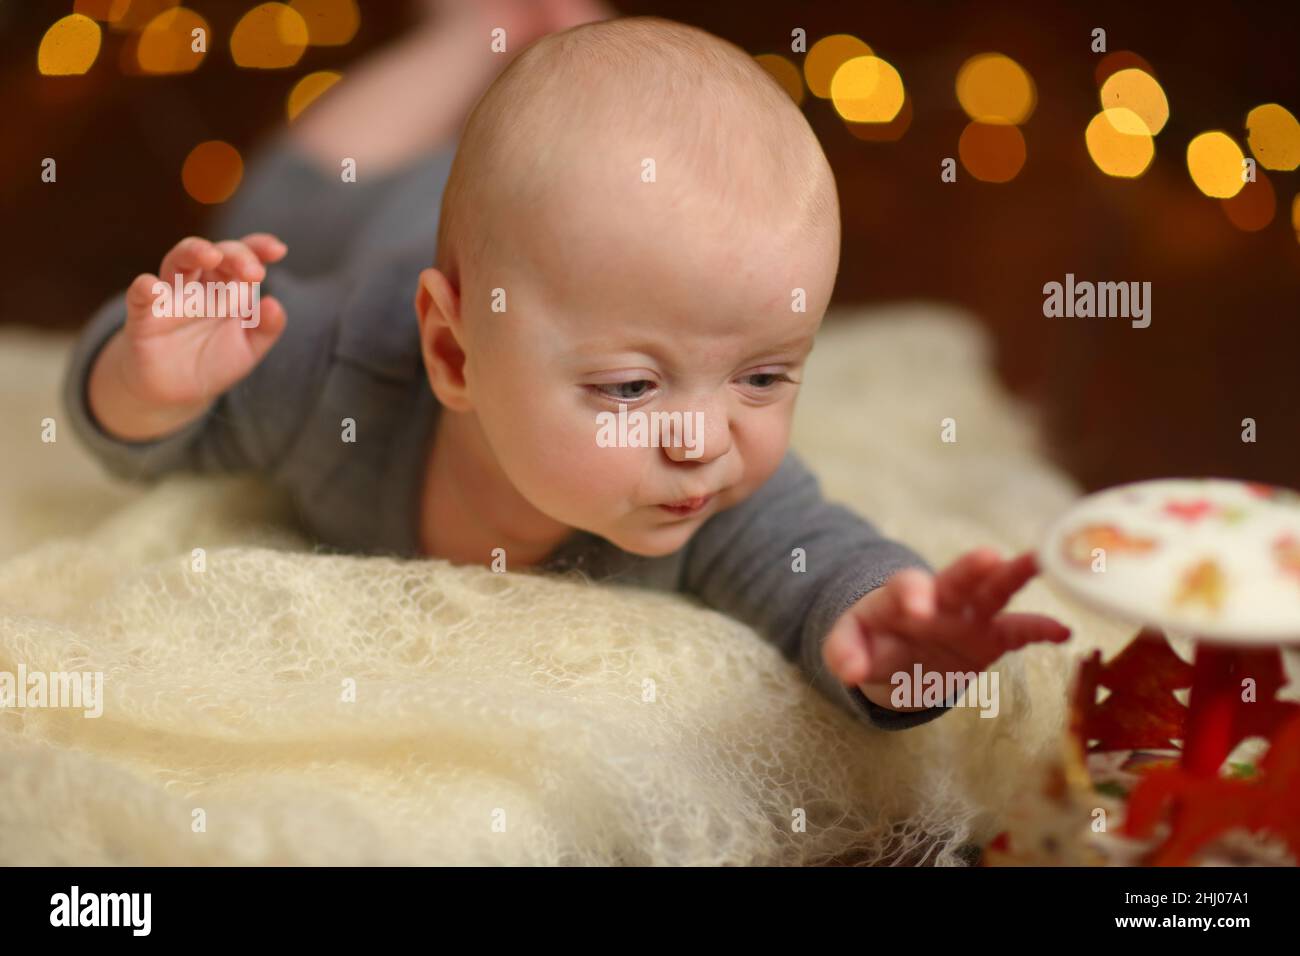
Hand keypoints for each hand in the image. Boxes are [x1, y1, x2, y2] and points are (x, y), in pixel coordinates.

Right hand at [119, 234, 287, 408]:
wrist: (176, 391)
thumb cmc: (215, 360)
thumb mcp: (249, 348)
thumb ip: (266, 328)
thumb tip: (274, 304)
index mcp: (229, 287)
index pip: (244, 257)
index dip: (259, 248)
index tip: (278, 250)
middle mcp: (201, 285)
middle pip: (215, 253)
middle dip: (236, 255)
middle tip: (254, 273)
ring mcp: (171, 296)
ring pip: (178, 261)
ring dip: (193, 252)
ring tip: (210, 256)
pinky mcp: (144, 314)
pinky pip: (140, 295)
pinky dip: (145, 288)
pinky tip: (153, 288)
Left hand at [821, 549, 1070, 709]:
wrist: (895, 655)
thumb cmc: (871, 641)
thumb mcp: (847, 645)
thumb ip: (843, 652)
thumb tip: (848, 671)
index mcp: (901, 596)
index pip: (906, 587)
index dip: (911, 593)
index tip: (917, 606)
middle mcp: (940, 599)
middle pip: (957, 578)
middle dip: (971, 568)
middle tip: (989, 557)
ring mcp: (969, 616)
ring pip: (994, 591)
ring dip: (1016, 576)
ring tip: (1044, 560)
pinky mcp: (990, 638)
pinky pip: (1017, 631)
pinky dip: (1040, 629)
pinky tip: (1064, 631)